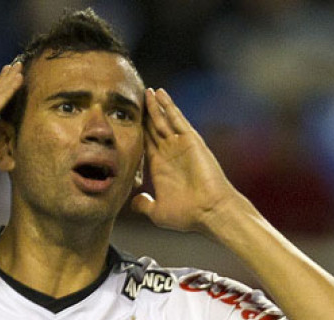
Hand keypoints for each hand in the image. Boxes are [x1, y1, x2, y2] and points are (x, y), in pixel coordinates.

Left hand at [130, 88, 239, 232]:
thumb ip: (144, 205)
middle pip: (152, 128)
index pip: (143, 143)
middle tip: (131, 98)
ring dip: (153, 106)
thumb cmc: (188, 215)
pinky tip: (159, 93)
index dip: (134, 131)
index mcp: (159, 167)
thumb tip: (133, 201)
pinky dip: (168, 105)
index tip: (122, 119)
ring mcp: (180, 145)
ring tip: (145, 90)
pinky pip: (176, 118)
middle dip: (143, 114)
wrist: (210, 211)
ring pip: (162, 120)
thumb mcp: (158, 212)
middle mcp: (169, 153)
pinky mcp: (190, 140)